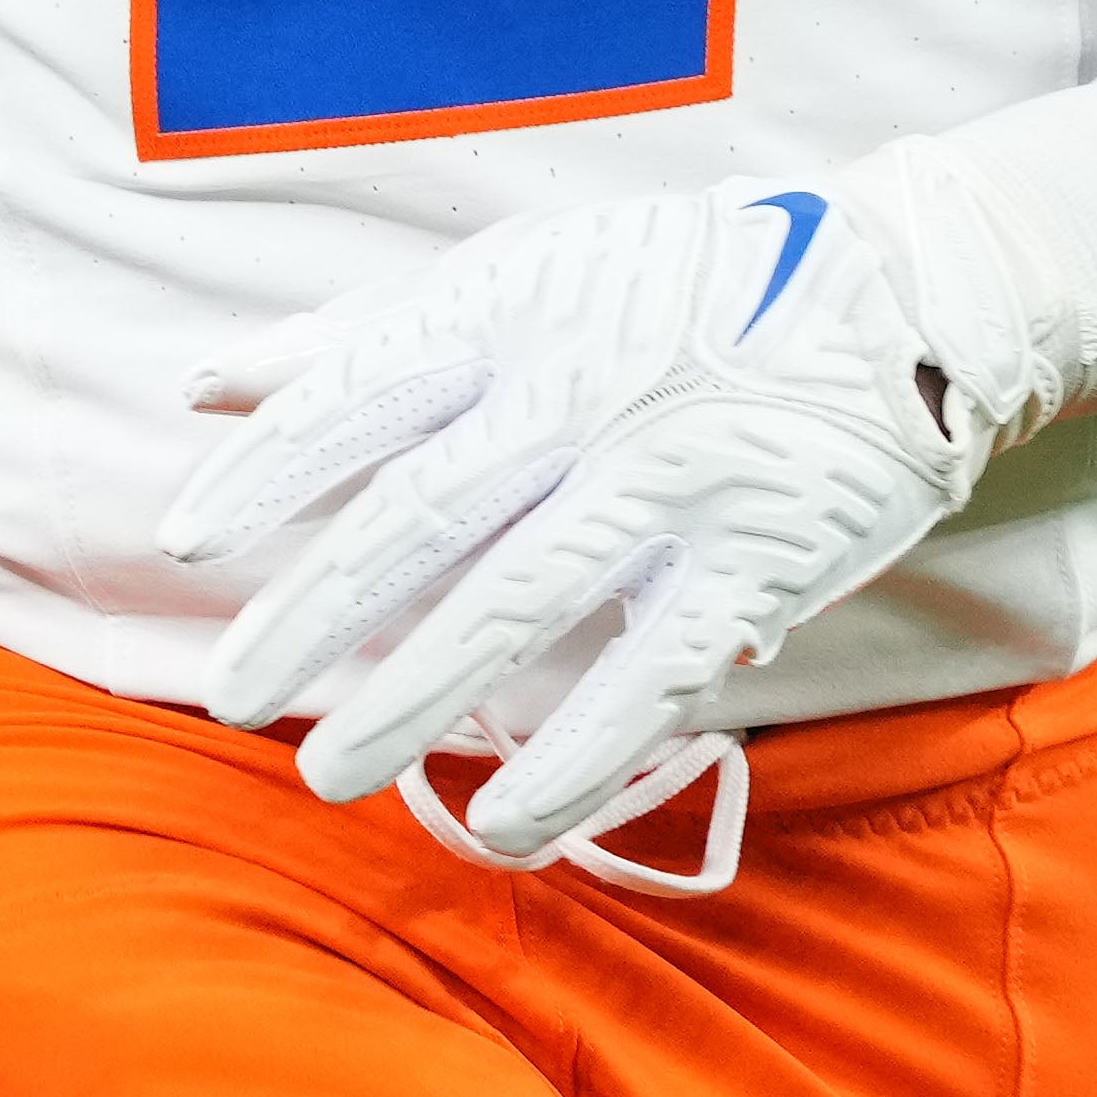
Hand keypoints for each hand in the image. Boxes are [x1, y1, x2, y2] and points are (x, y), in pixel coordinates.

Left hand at [167, 166, 1004, 865]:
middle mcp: (586, 388)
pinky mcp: (760, 557)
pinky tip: (499, 822)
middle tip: (230, 696)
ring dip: (415, 698)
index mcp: (515, 308)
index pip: (364, 390)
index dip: (268, 470)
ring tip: (328, 774)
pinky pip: (651, 677)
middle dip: (316, 614)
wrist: (911, 285)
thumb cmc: (681, 285)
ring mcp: (675, 476)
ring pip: (520, 603)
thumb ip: (360, 335)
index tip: (185, 544)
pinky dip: (572, 757)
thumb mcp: (521, 274)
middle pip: (422, 513)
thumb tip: (199, 382)